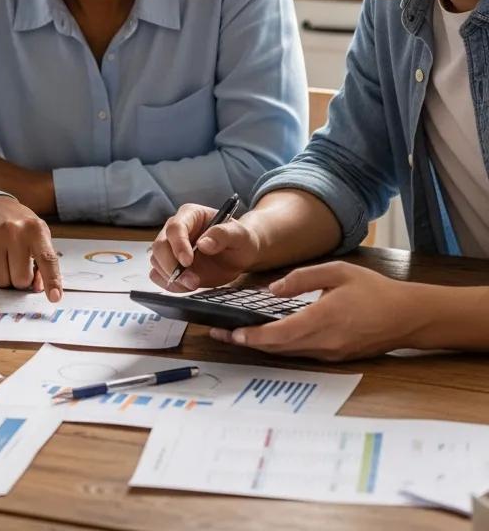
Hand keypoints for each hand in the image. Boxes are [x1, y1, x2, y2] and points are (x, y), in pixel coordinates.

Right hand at [0, 196, 61, 301]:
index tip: (54, 297)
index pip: (47, 259)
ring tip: (7, 260)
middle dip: (22, 280)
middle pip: (21, 279)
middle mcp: (14, 231)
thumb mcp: (41, 238)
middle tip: (20, 266)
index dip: (51, 280)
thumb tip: (38, 288)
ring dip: (6, 278)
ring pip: (1, 281)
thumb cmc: (23, 227)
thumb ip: (45, 263)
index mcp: (36, 230)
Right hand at [149, 203, 262, 291]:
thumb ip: (223, 235)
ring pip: (156, 261)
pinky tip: (185, 286)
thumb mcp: (240, 235)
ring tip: (193, 284)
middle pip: (159, 246)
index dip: (178, 245)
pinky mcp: (171, 266)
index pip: (175, 228)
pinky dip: (168, 284)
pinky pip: (158, 276)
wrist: (240, 255)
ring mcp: (171, 249)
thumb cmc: (240, 240)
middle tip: (191, 281)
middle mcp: (175, 230)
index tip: (187, 261)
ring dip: (171, 277)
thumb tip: (203, 244)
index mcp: (190, 215)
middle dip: (171, 266)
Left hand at [208, 262, 416, 360]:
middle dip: (246, 342)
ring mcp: (330, 353)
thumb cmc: (373, 290)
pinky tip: (265, 337)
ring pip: (287, 352)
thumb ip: (302, 278)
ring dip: (260, 346)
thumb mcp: (337, 271)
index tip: (232, 332)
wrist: (408, 316)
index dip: (253, 336)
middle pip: (278, 348)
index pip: (281, 334)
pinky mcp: (335, 357)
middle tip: (219, 333)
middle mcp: (325, 342)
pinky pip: (300, 353)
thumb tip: (273, 289)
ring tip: (233, 335)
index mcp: (324, 319)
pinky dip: (279, 346)